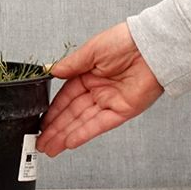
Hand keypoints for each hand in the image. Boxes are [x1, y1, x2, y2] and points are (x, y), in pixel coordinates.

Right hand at [36, 22, 163, 156]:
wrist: (151, 47)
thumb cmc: (124, 41)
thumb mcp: (91, 50)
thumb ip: (71, 65)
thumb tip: (52, 71)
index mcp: (88, 74)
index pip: (66, 96)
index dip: (52, 110)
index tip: (40, 122)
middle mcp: (98, 90)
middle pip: (71, 113)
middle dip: (55, 129)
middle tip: (40, 142)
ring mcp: (109, 102)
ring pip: (82, 122)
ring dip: (65, 135)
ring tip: (49, 148)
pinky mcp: (122, 111)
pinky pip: (99, 125)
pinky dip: (84, 133)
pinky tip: (70, 142)